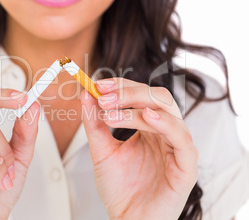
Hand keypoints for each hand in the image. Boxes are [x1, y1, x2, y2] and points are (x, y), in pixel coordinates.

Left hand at [80, 78, 198, 219]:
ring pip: (167, 112)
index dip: (121, 86)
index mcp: (149, 127)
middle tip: (102, 96)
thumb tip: (86, 94)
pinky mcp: (186, 166)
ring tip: (110, 112)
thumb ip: (94, 123)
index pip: (141, 95)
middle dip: (128, 92)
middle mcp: (165, 133)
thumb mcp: (101, 150)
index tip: (97, 84)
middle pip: (156, 97)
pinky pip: (182, 138)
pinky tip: (147, 117)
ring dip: (136, 107)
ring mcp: (177, 148)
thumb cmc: (120, 188)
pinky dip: (166, 124)